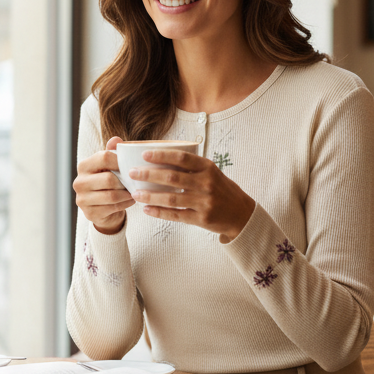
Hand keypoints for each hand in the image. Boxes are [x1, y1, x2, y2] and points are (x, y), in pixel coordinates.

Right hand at [73, 137, 134, 234]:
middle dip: (126, 181)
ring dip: (127, 194)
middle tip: (136, 181)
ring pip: (112, 195)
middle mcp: (79, 182)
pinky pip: (113, 207)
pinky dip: (125, 203)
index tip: (132, 164)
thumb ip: (112, 152)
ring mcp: (82, 199)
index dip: (121, 160)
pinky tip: (131, 200)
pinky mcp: (90, 213)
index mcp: (84, 166)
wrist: (102, 209)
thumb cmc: (107, 182)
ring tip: (135, 191)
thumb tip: (116, 139)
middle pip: (109, 179)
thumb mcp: (109, 166)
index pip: (104, 157)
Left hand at [128, 148, 254, 242]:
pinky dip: (160, 213)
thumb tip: (161, 158)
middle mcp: (206, 184)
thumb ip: (191, 167)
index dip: (162, 155)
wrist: (240, 213)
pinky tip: (147, 210)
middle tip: (132, 173)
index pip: (182, 158)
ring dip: (151, 196)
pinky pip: (176, 215)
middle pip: (172, 178)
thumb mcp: (212, 172)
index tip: (144, 154)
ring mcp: (204, 202)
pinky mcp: (201, 219)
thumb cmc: (221, 189)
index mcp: (208, 168)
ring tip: (135, 194)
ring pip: (172, 198)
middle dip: (149, 175)